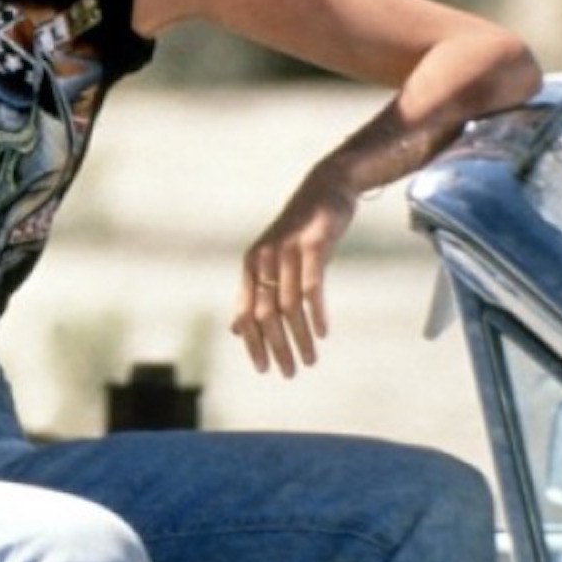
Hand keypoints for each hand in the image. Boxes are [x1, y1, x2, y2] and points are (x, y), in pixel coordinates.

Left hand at [231, 177, 354, 377]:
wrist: (325, 188)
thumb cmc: (299, 231)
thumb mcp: (272, 260)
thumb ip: (254, 293)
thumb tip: (236, 329)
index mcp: (251, 266)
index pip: (246, 313)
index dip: (253, 343)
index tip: (263, 370)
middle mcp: (264, 259)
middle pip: (265, 314)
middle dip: (277, 347)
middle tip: (289, 373)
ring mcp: (287, 251)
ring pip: (289, 305)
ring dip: (300, 337)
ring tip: (309, 361)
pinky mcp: (313, 245)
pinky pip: (311, 285)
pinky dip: (316, 312)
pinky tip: (322, 333)